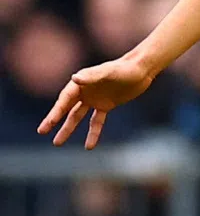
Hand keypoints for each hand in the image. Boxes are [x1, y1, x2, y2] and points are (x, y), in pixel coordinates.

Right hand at [38, 57, 154, 148]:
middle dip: (54, 120)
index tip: (47, 125)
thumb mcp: (108, 72)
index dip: (55, 112)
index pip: (65, 99)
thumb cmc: (124, 69)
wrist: (141, 70)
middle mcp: (85, 91)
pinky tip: (89, 146)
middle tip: (42, 132)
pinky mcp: (106, 105)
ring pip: (78, 117)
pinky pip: (97, 121)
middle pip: (67, 109)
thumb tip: (74, 78)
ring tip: (57, 143)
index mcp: (82, 82)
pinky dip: (93, 133)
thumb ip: (92, 76)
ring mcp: (95, 99)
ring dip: (68, 129)